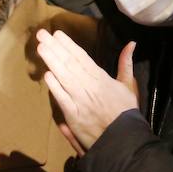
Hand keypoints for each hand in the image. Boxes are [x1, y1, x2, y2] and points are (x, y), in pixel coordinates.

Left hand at [35, 29, 137, 153]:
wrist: (124, 138)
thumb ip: (126, 63)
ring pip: (64, 77)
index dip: (68, 45)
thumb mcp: (129, 85)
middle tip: (42, 34)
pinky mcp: (73, 115)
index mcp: (101, 78)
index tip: (57, 34)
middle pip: (69, 63)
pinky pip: (62, 98)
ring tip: (41, 48)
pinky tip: (46, 74)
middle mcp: (89, 86)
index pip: (82, 57)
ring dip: (51, 61)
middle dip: (55, 48)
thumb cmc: (126, 111)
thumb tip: (131, 44)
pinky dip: (55, 86)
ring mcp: (80, 100)